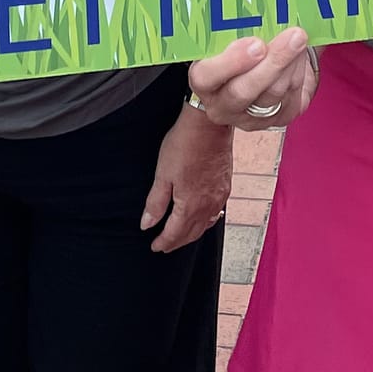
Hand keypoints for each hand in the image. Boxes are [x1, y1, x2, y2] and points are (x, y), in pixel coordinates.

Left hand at [140, 107, 231, 252]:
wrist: (209, 125)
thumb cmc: (185, 144)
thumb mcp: (162, 174)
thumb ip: (155, 203)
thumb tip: (147, 224)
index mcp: (190, 205)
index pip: (175, 233)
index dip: (163, 242)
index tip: (155, 246)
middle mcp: (207, 205)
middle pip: (191, 233)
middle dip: (176, 242)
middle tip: (165, 245)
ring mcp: (219, 196)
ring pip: (205, 225)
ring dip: (191, 234)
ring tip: (181, 236)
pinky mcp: (225, 186)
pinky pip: (215, 213)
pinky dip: (206, 221)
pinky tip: (203, 218)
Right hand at [187, 28, 317, 131]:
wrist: (249, 80)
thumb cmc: (235, 50)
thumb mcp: (226, 38)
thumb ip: (238, 24)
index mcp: (203, 81)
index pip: (207, 76)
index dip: (231, 61)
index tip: (256, 42)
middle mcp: (223, 105)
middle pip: (244, 91)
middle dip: (273, 62)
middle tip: (294, 36)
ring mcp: (251, 117)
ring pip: (273, 93)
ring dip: (292, 63)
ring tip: (302, 37)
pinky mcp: (278, 120)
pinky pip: (291, 98)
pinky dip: (299, 72)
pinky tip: (303, 52)